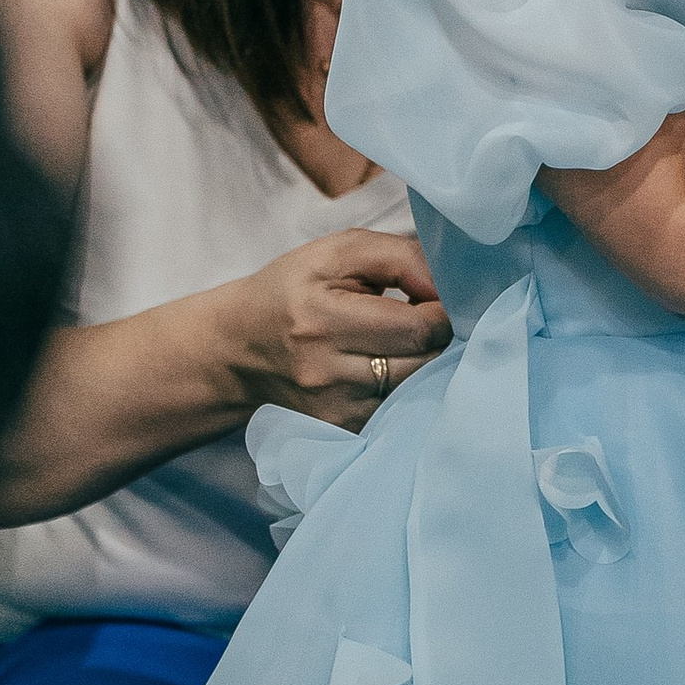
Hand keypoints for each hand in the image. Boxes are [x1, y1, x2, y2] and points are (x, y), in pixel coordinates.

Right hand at [222, 229, 447, 426]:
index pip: (419, 328)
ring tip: (400, 341)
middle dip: (436, 337)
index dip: (441, 309)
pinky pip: (399, 411)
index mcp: (321, 321)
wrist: (237, 350)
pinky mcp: (341, 431)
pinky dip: (404, 389)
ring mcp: (334, 410)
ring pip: (418, 390)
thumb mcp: (335, 253)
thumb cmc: (291, 292)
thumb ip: (400, 257)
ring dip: (423, 363)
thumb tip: (448, 287)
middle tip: (420, 318)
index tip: (431, 297)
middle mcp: (326, 374)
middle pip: (426, 363)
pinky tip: (386, 369)